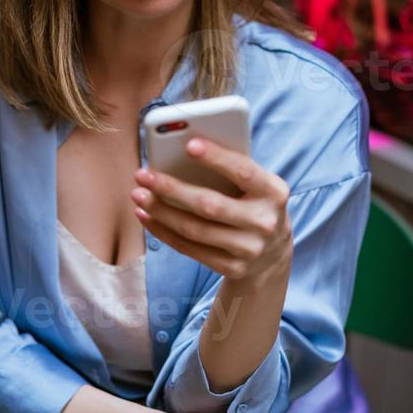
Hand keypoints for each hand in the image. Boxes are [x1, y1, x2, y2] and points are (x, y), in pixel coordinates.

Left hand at [131, 137, 292, 281]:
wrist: (272, 253)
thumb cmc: (254, 203)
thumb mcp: (256, 184)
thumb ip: (230, 169)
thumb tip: (181, 153)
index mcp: (274, 192)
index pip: (243, 171)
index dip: (216, 158)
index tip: (189, 144)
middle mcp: (264, 222)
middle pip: (210, 205)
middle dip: (172, 189)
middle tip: (143, 175)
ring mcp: (249, 249)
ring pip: (194, 229)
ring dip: (161, 211)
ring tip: (138, 195)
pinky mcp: (232, 268)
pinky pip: (190, 249)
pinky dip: (163, 231)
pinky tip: (146, 217)